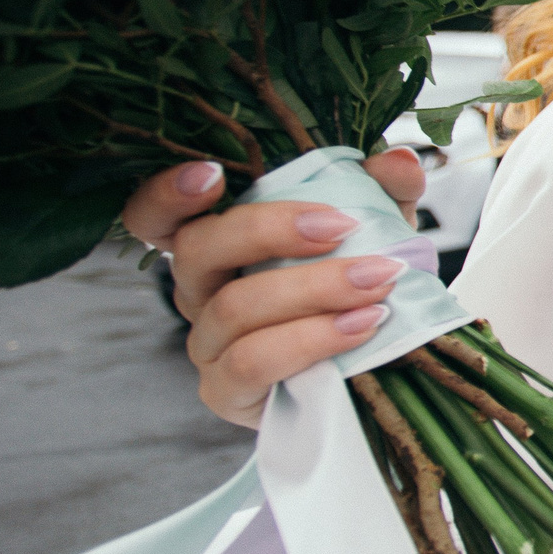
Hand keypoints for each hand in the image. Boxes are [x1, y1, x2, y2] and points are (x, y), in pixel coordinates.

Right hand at [122, 150, 426, 428]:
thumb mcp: (374, 232)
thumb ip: (382, 192)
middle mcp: (198, 290)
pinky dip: (310, 339)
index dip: (167, 195)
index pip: (156, 216)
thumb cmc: (353, 286)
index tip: (213, 176)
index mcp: (215, 242)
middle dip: (271, 230)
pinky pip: (251, 363)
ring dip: (312, 289)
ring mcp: (207, 344)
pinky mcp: (227, 392)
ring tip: (377, 282)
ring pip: (233, 307)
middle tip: (343, 226)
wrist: (374, 366)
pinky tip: (361, 325)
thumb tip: (396, 161)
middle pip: (197, 249)